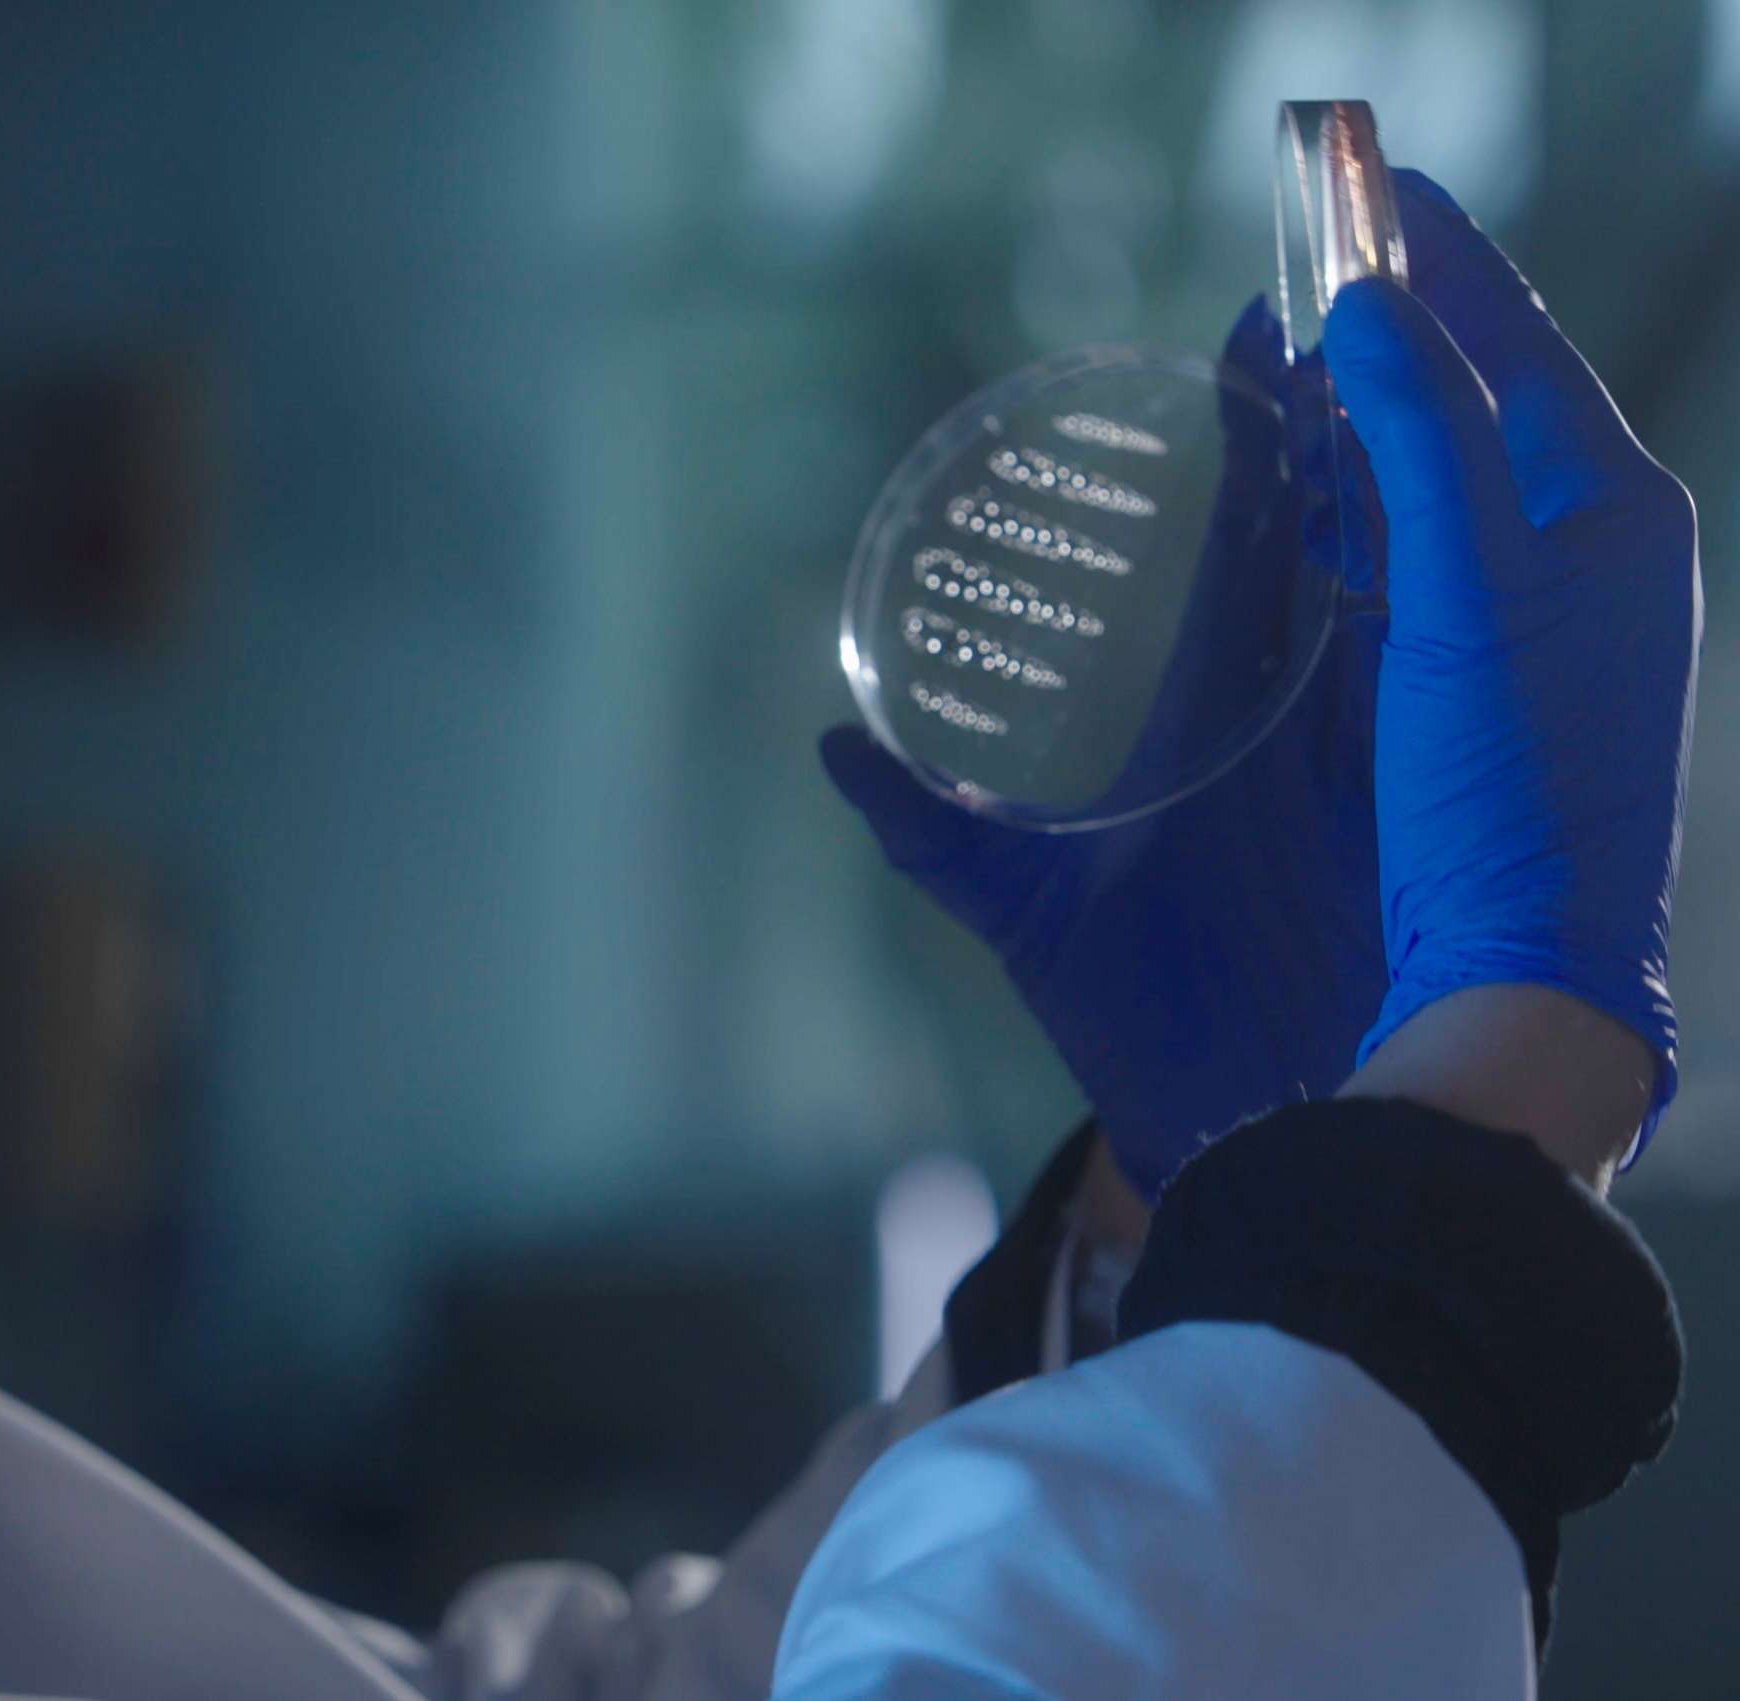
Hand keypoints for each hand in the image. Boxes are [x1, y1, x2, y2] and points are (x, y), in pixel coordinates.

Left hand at [825, 296, 1386, 1202]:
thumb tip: (833, 745)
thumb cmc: (1122, 1015)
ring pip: (1394, 604)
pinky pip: (1445, 710)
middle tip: (1369, 310)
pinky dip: (1462, 630)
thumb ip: (928, 832)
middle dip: (1345, 434)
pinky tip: (1480, 550)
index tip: (1259, 336)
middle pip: (1324, 548)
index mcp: (1191, 723)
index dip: (1246, 446)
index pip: (1224, 555)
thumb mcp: (1015, 908)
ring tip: (1428, 383)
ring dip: (1412, 499)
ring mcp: (1353, 763)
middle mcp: (1281, 724)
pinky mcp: (1407, 816)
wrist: (1216, 1119)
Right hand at [1324, 169, 1699, 1166]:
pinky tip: (1308, 506)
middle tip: (1314, 263)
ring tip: (1296, 367)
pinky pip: (1426, 558)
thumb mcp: (1470, 590)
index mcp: (1617, 510)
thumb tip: (1370, 303)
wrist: (1522, 960)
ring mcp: (1542, 622)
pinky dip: (1367, 512)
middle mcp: (1594, 554)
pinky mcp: (1486, 684)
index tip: (1375, 180)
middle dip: (1402, 331)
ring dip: (1377, 421)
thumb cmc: (1512, 781)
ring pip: (1451, 481)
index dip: (1446, 257)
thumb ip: (1427, 436)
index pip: (1522, 344)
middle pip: (1486, 403)